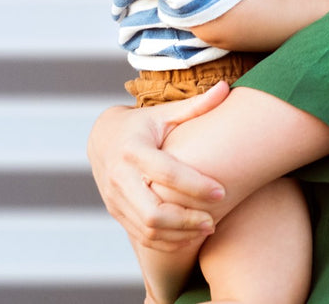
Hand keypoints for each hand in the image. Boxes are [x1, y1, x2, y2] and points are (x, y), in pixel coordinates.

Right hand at [87, 81, 230, 251]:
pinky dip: (167, 241)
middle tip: (214, 220)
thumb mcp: (164, 113)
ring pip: (147, 229)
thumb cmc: (142, 123)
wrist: (102, 138)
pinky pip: (140, 236)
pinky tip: (190, 236)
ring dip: (179, 234)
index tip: (222, 191)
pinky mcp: (115, 212)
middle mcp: (120, 177)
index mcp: (133, 149)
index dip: (195, 185)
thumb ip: (196, 105)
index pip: (166, 172)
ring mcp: (115, 198)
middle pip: (152, 212)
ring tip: (208, 227)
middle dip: (186, 220)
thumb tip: (226, 87)